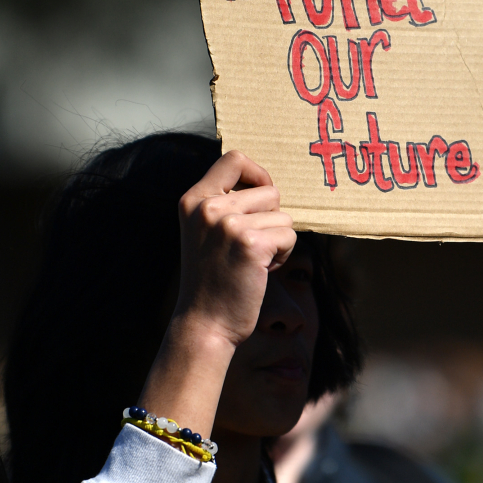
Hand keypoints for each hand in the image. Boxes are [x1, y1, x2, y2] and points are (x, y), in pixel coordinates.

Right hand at [137, 151, 296, 438]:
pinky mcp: (251, 244)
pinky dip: (284, 256)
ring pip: (283, 217)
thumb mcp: (206, 233)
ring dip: (278, 241)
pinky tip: (263, 272)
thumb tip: (266, 186)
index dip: (257, 174)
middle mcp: (209, 207)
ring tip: (254, 263)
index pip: (234, 158)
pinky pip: (289, 236)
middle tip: (253, 247)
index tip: (261, 197)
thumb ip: (225, 205)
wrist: (204, 324)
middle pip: (269, 191)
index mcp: (193, 199)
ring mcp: (229, 224)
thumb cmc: (213, 281)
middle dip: (272, 219)